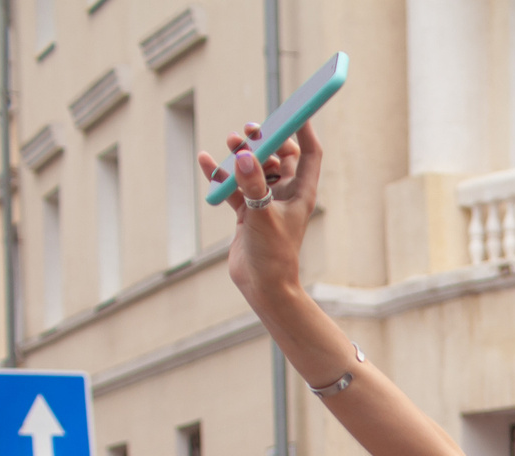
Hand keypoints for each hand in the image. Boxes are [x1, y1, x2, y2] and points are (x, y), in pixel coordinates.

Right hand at [199, 121, 321, 309]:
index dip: (304, 130)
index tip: (296, 109)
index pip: (309, 154)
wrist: (262, 287)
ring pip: (253, 167)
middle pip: (277, 155)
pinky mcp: (246, 210)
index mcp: (300, 192)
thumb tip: (244, 154)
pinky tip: (206, 161)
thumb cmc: (273, 256)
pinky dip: (220, 173)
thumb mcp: (262, 216)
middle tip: (248, 130)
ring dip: (241, 154)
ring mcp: (264, 201)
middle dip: (263, 139)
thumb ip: (252, 185)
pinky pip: (233, 184)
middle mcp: (284, 194)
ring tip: (229, 145)